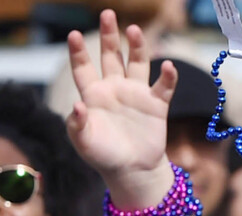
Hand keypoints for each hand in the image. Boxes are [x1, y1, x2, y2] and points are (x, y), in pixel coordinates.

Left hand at [66, 10, 175, 208]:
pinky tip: (168, 65)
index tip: (73, 35)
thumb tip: (77, 105)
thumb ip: (77, 125)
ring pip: (137, 63)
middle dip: (109, 36)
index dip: (78, 52)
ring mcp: (137, 94)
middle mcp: (115, 88)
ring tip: (134, 30)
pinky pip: (164, 86)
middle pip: (111, 56)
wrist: (133, 172)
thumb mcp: (84, 143)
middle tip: (107, 14)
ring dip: (137, 46)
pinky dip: (168, 76)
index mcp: (94, 95)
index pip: (84, 68)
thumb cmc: (104, 157)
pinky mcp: (157, 105)